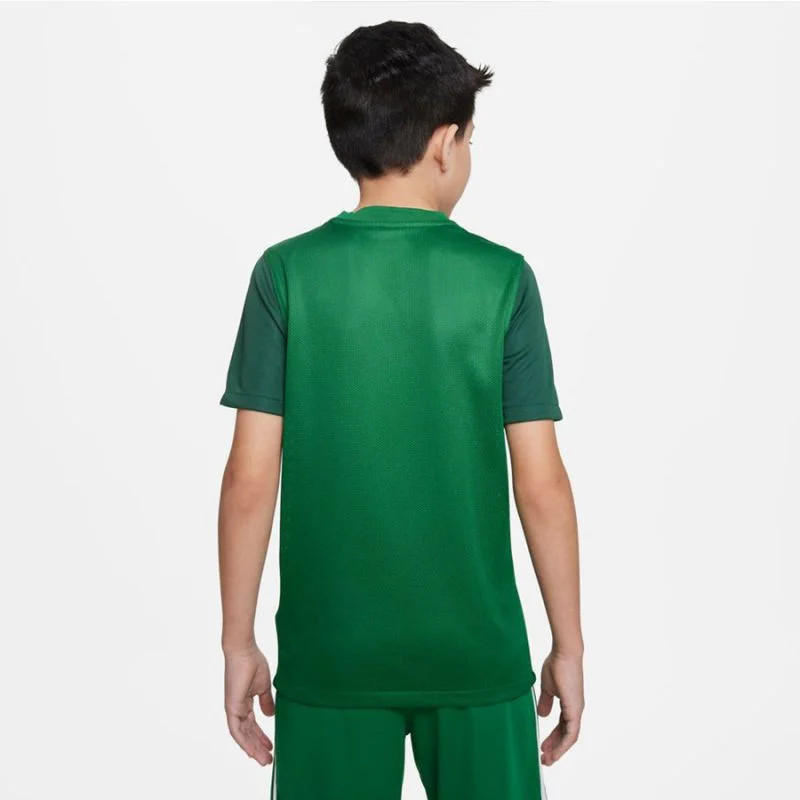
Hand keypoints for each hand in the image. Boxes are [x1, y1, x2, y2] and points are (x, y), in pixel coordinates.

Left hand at [224, 644, 274, 764]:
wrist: (244, 650)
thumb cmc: (253, 662)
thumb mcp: (264, 686)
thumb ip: (266, 701)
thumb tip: (270, 715)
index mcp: (244, 702)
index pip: (252, 725)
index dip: (260, 736)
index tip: (270, 746)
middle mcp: (237, 708)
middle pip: (247, 733)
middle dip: (258, 746)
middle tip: (268, 759)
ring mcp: (233, 708)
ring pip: (242, 735)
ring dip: (252, 748)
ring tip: (264, 759)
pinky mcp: (231, 707)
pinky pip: (236, 730)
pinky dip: (243, 741)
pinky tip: (251, 751)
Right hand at [537, 648, 584, 765]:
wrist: (564, 653)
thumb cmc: (556, 665)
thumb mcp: (548, 687)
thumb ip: (546, 702)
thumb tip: (543, 715)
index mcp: (569, 704)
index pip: (562, 727)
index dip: (553, 739)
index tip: (543, 748)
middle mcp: (575, 709)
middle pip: (566, 735)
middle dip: (555, 748)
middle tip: (544, 758)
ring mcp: (576, 710)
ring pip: (570, 737)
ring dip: (559, 749)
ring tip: (547, 759)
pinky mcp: (575, 709)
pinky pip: (571, 733)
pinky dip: (563, 743)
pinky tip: (555, 751)